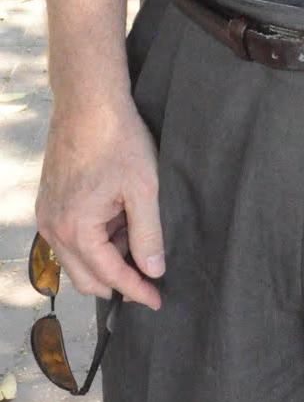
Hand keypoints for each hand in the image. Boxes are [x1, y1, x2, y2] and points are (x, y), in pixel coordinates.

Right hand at [36, 96, 163, 309]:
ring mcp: (47, 215)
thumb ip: (148, 234)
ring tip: (137, 237)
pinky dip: (93, 239)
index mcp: (76, 230)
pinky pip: (69, 237)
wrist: (88, 101)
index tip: (157, 300)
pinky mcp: (49, 201)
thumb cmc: (118, 139)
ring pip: (76, 258)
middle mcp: (53, 229)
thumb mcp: (144, 188)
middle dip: (119, 280)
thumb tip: (154, 270)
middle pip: (86, 277)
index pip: (109, 276)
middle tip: (149, 276)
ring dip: (106, 258)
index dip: (136, 290)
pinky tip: (117, 222)